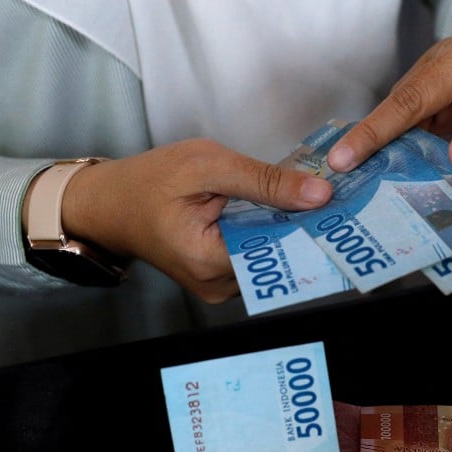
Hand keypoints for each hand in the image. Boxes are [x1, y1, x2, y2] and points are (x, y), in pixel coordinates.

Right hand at [52, 139, 331, 301]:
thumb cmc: (149, 180)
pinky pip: (257, 254)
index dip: (311, 224)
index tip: (342, 203)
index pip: (279, 250)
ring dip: (288, 225)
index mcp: (210, 262)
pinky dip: (269, 230)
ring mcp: (220, 285)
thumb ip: (264, 180)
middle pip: (278, 256)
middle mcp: (218, 285)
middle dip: (304, 224)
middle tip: (335, 194)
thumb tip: (319, 195)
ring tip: (313, 197)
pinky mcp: (221, 276)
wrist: (109, 202)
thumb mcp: (207, 165)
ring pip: (271, 255)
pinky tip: (283, 207)